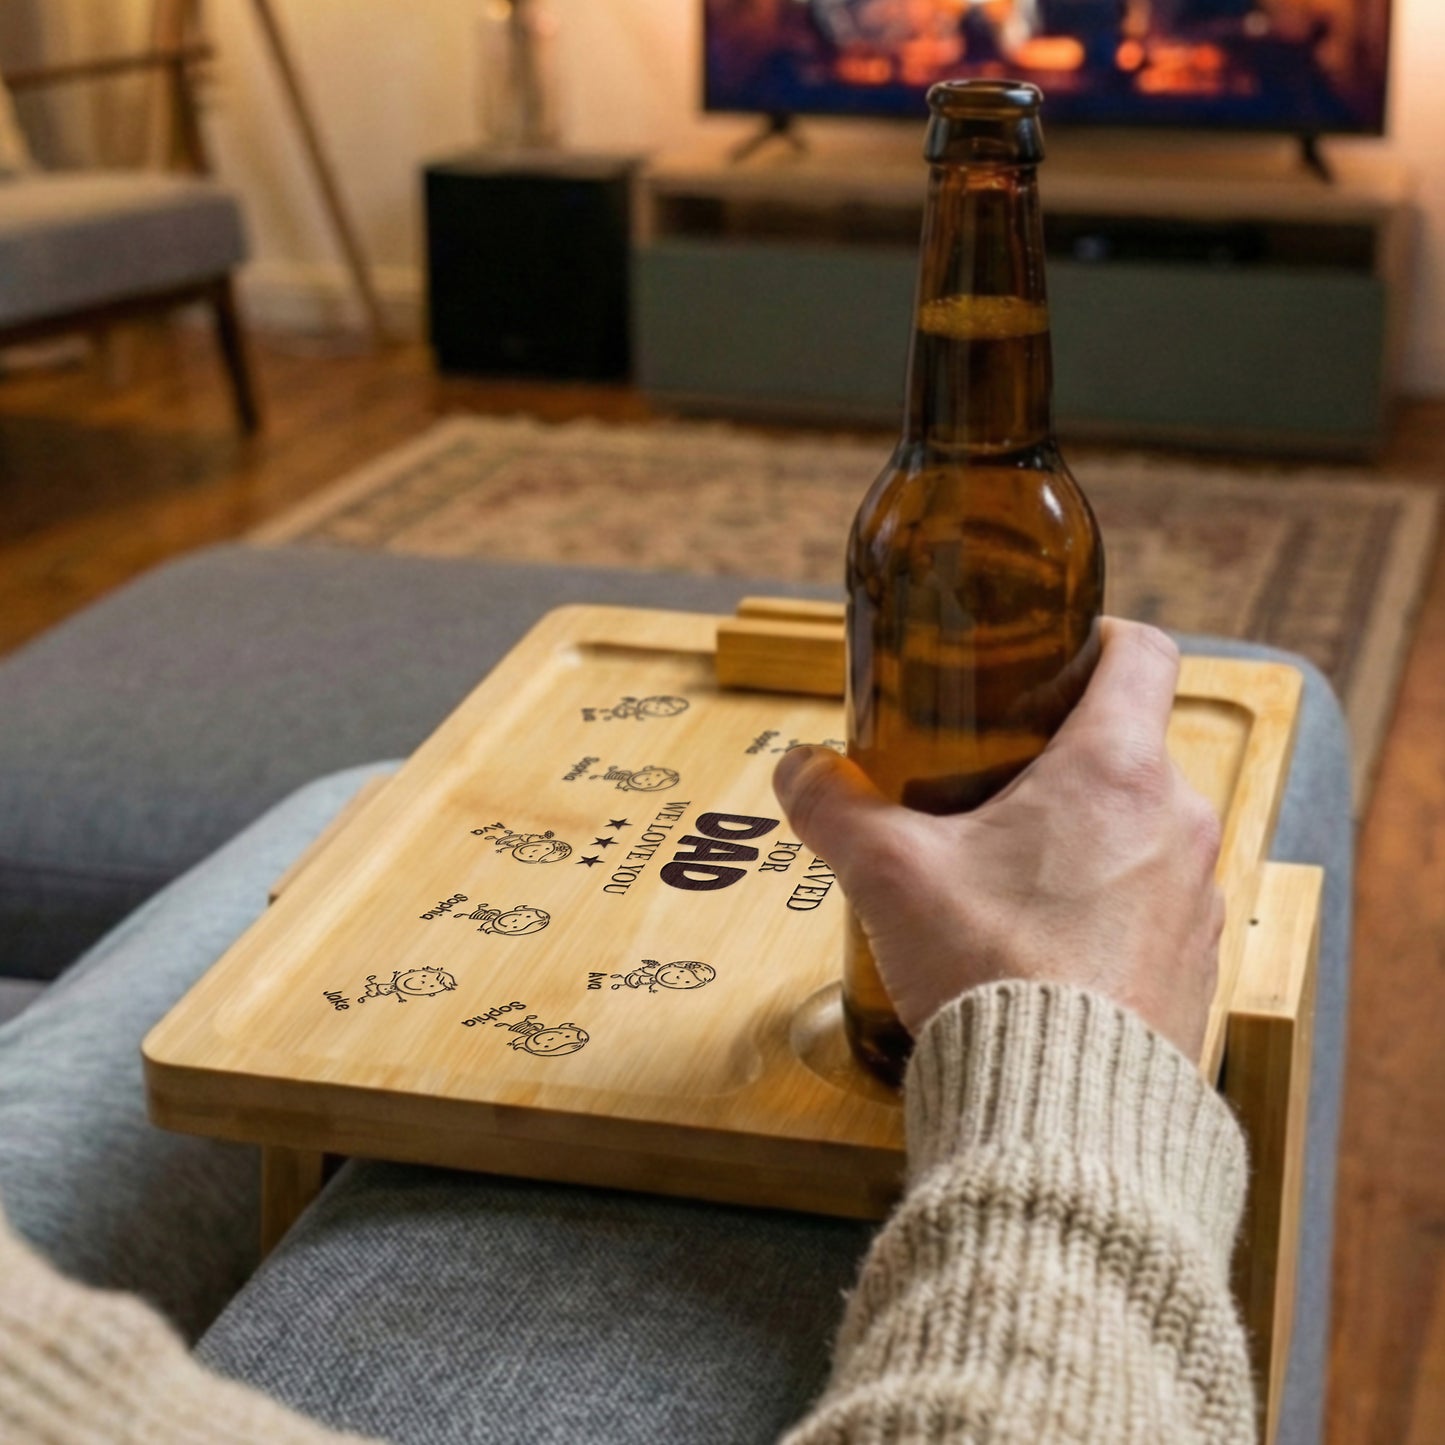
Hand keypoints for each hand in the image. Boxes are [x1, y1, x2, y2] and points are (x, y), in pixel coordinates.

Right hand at [772, 620, 1223, 1062]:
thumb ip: (836, 808)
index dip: (1090, 637)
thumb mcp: (891, 875)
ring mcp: (1198, 897)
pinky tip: (1043, 943)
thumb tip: (798, 770)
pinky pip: (1155, 900)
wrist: (1066, 1116)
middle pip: (1130, 744)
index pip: (1137, 651)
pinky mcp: (1198, 964)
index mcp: (1116, 770)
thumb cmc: (992, 973)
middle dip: (1061, 752)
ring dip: (1086, 831)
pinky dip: (1109, 901)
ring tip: (1009, 871)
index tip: (1042, 657)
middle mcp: (1178, 820)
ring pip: (1144, 826)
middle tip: (989, 778)